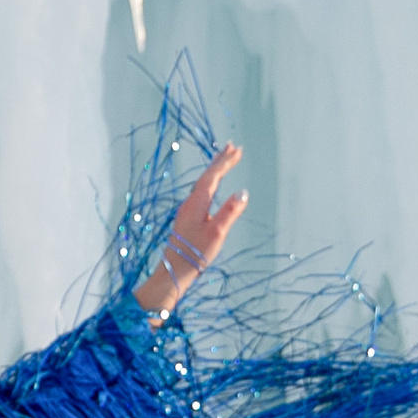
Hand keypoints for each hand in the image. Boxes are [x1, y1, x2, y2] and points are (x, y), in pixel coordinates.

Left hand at [135, 145, 245, 321]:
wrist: (174, 270)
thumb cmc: (196, 253)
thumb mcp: (217, 232)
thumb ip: (230, 211)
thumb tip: (243, 192)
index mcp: (197, 202)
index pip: (213, 176)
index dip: (225, 162)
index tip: (237, 150)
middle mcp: (190, 202)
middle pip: (207, 176)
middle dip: (220, 161)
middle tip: (232, 146)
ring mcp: (187, 209)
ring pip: (203, 183)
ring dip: (215, 170)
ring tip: (224, 159)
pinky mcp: (187, 218)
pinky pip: (201, 191)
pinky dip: (210, 182)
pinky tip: (211, 186)